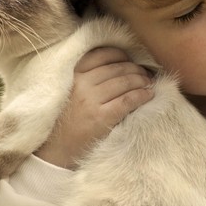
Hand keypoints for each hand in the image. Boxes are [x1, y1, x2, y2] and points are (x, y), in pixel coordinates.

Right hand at [36, 47, 153, 168]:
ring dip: (142, 80)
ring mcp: (91, 101)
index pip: (101, 55)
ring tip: (149, 83)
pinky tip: (149, 95)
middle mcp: (81, 84)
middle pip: (117, 67)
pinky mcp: (101, 117)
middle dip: (135, 68)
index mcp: (73, 75)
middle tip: (145, 73)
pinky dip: (142, 95)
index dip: (120, 55)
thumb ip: (88, 77)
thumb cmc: (67, 120)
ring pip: (125, 81)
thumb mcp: (71, 91)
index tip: (130, 60)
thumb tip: (121, 65)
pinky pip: (128, 100)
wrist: (56, 150)